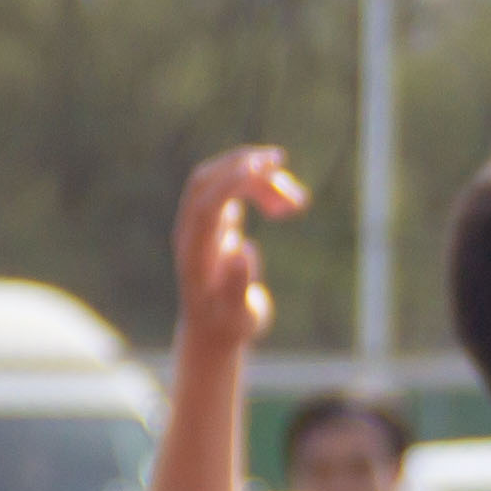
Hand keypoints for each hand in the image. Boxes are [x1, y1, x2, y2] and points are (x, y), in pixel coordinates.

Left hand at [177, 147, 309, 361]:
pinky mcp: (215, 222)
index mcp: (195, 252)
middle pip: (207, 180)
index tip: (262, 167)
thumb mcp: (238, 315)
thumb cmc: (230, 324)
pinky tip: (284, 205)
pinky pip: (232, 190)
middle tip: (279, 161)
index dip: (231, 182)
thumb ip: (238, 286)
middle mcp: (192, 231)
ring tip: (297, 203)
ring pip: (223, 181)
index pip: (207, 204)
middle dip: (240, 164)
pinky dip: (259, 187)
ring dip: (259, 180)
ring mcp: (202, 224)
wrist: (214, 329)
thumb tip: (243, 250)